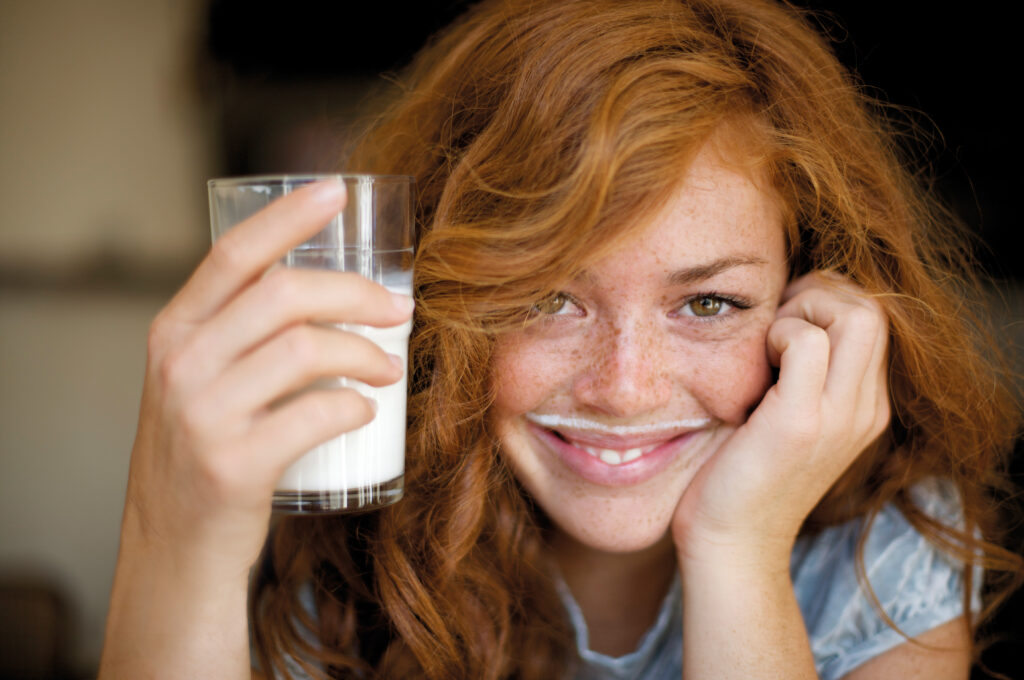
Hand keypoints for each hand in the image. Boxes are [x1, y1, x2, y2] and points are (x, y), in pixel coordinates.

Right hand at [122, 181, 412, 577]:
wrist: (174, 548)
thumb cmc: (202, 454)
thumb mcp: (198, 381)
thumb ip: (238, 334)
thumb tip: (326, 291)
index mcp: (175, 331)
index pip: (234, 253)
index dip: (289, 216)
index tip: (337, 190)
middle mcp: (181, 364)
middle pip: (285, 295)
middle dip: (356, 294)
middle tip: (399, 310)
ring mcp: (203, 414)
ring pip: (305, 349)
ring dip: (365, 352)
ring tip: (388, 368)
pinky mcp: (233, 464)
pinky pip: (315, 414)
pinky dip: (353, 405)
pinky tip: (364, 410)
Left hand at [672, 271, 889, 565]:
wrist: (730, 544)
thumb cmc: (740, 473)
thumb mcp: (784, 415)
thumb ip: (799, 372)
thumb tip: (780, 313)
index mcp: (864, 407)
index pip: (873, 317)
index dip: (826, 300)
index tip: (780, 320)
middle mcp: (865, 410)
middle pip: (872, 308)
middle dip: (819, 294)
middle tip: (773, 323)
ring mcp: (840, 417)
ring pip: (857, 315)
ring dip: (803, 310)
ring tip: (767, 343)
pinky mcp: (802, 423)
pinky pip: (809, 343)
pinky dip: (780, 333)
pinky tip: (756, 362)